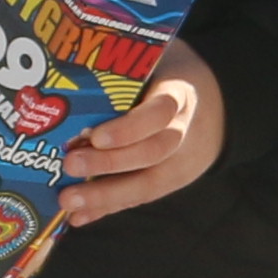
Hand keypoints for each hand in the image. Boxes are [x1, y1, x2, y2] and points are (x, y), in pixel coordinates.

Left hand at [55, 40, 223, 227]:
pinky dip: (107, 208)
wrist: (214, 108)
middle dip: (110, 162)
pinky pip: (138, 198)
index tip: (96, 136)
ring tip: (68, 201)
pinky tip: (77, 217)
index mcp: (181, 94)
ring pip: (148, 185)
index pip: (162, 112)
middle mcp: (185, 132)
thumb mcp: (155, 60)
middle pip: (154, 152)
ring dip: (105, 195)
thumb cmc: (166, 77)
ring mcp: (180, 163)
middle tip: (69, 164)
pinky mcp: (169, 183)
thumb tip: (63, 67)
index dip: (130, 128)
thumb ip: (123, 68)